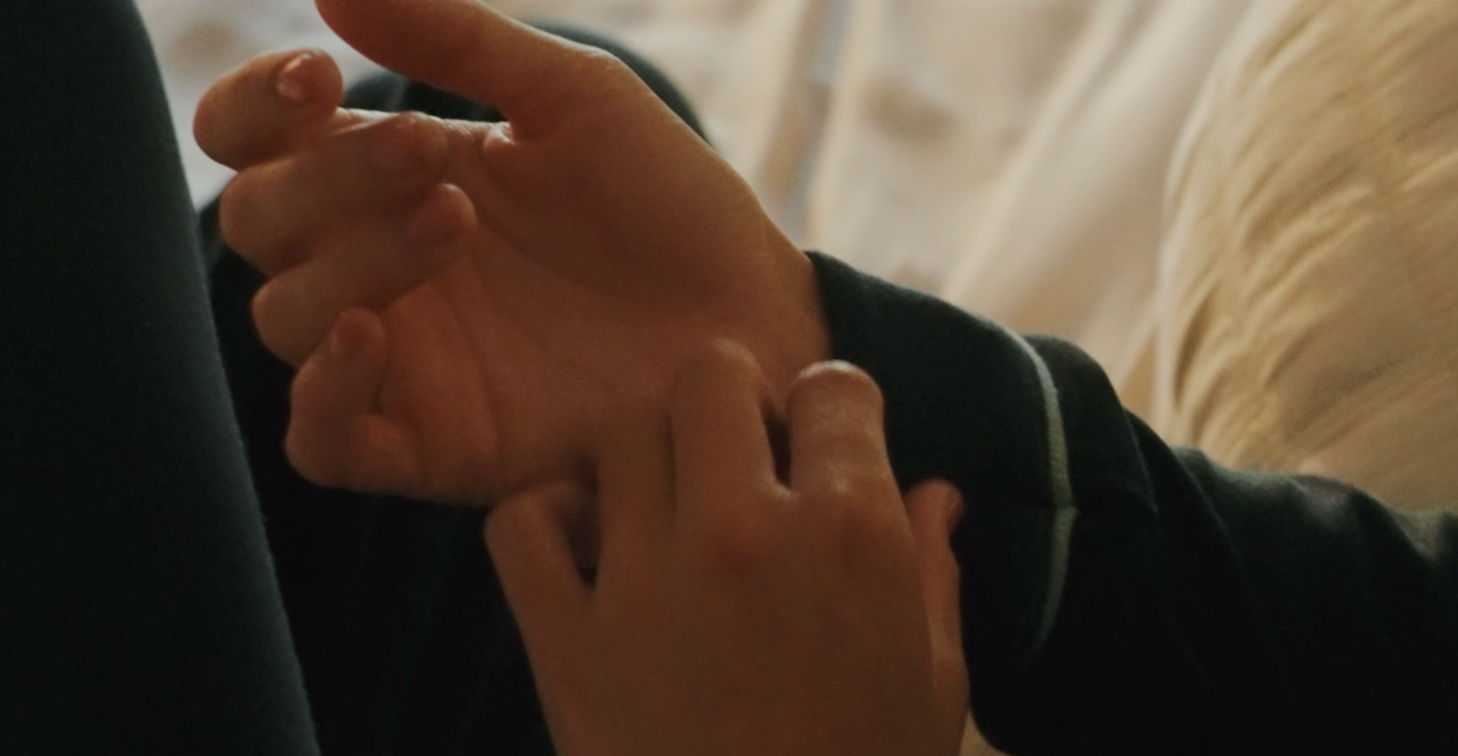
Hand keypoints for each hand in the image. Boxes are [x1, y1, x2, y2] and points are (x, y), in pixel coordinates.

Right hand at [194, 0, 826, 501]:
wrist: (759, 317)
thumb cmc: (667, 205)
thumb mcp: (574, 100)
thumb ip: (459, 41)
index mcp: (384, 172)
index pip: (253, 136)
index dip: (255, 104)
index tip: (318, 76)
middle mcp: (370, 264)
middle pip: (260, 219)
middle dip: (328, 176)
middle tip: (430, 151)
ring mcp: (396, 360)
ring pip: (285, 318)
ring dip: (349, 261)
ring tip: (454, 222)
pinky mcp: (430, 445)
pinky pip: (322, 442)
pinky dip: (322, 394)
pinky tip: (368, 339)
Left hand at [484, 346, 969, 755]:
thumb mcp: (934, 681)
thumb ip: (931, 574)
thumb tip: (937, 494)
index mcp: (855, 533)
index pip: (834, 386)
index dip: (828, 410)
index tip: (818, 446)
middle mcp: (748, 531)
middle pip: (709, 376)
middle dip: (726, 402)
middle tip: (732, 456)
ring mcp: (646, 581)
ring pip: (615, 433)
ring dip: (639, 457)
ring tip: (659, 508)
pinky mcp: (566, 640)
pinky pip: (521, 524)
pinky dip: (544, 522)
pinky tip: (584, 550)